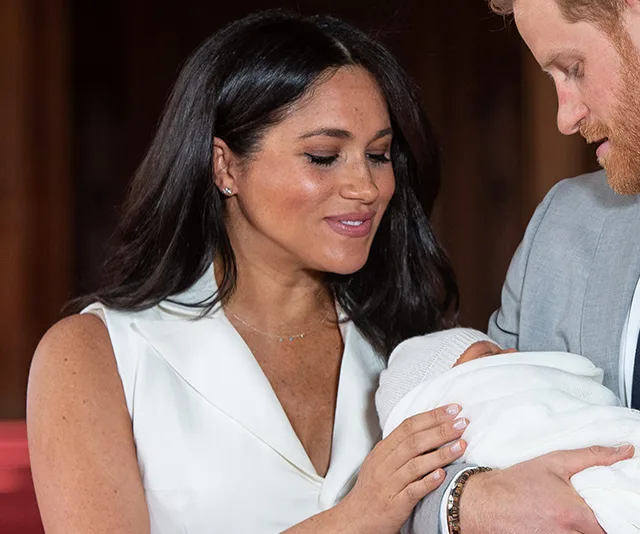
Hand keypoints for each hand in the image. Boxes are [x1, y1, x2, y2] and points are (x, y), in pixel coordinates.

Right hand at [338, 404, 467, 533]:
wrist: (355, 519)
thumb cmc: (373, 490)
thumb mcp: (382, 462)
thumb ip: (401, 447)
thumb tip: (430, 429)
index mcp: (383, 450)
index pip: (408, 426)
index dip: (431, 416)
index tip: (452, 409)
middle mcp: (385, 464)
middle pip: (414, 442)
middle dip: (440, 430)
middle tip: (462, 423)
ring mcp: (389, 484)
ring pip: (416, 464)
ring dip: (441, 454)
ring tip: (461, 445)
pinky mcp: (394, 504)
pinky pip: (412, 491)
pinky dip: (428, 482)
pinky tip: (442, 475)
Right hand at [459, 444, 635, 532]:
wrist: (482, 502)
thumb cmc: (516, 482)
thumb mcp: (553, 462)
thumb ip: (592, 457)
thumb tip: (625, 451)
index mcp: (573, 514)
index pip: (613, 527)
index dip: (614, 520)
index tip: (609, 511)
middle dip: (597, 526)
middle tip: (586, 513)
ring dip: (581, 530)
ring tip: (568, 518)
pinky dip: (565, 533)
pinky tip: (554, 524)